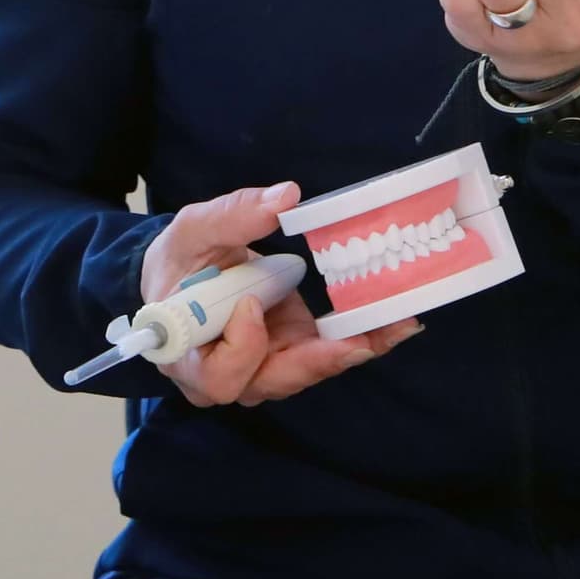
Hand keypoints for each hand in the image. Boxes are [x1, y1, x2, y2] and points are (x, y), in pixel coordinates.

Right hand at [138, 181, 422, 406]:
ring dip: (353, 348)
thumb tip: (286, 197)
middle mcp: (230, 374)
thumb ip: (233, 216)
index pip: (219, 376)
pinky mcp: (293, 351)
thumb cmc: (181, 259)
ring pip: (308, 371)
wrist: (186, 275)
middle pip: (274, 381)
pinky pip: (327, 354)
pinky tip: (397, 322)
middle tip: (360, 340)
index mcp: (190, 355)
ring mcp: (265, 367)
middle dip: (320, 360)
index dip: (241, 348)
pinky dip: (363, 338)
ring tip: (396, 324)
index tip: (251, 302)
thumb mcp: (194, 230)